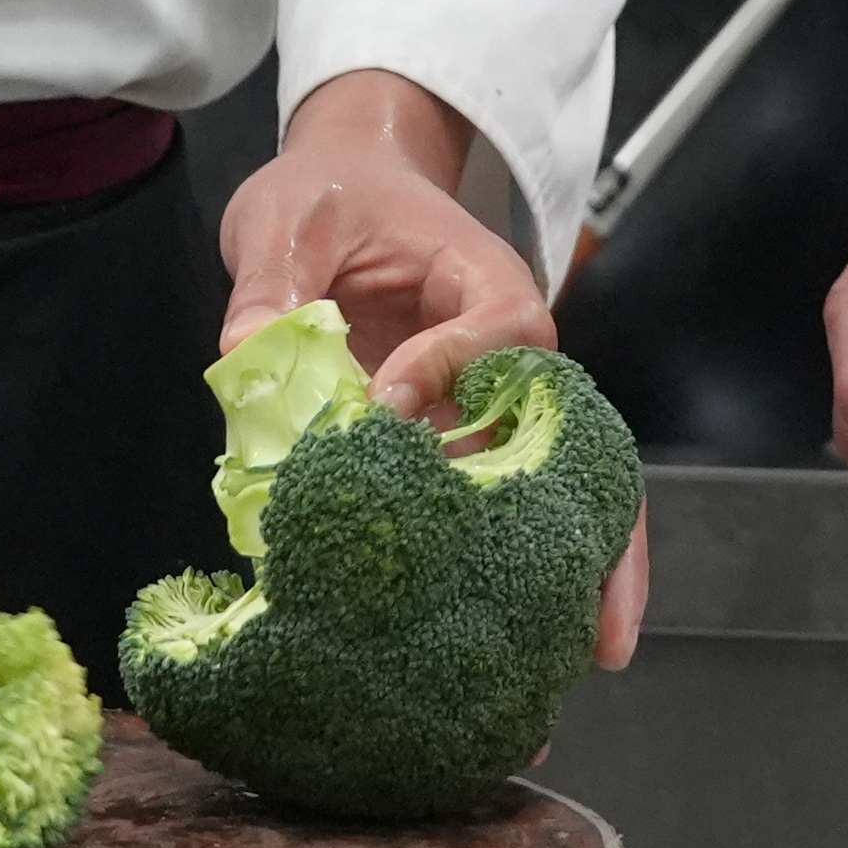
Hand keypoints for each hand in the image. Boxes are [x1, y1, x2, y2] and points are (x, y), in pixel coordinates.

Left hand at [219, 69, 648, 665]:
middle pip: (577, 445)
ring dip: (573, 574)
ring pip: (553, 495)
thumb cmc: (329, 192)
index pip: (502, 332)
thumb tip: (247, 363)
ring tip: (585, 660)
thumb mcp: (286, 217)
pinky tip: (508, 644)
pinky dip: (504, 571)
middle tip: (601, 628)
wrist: (348, 187)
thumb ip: (269, 284)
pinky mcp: (452, 447)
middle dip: (597, 533)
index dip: (450, 371)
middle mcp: (509, 359)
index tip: (386, 405)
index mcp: (485, 282)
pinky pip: (489, 511)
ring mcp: (486, 411)